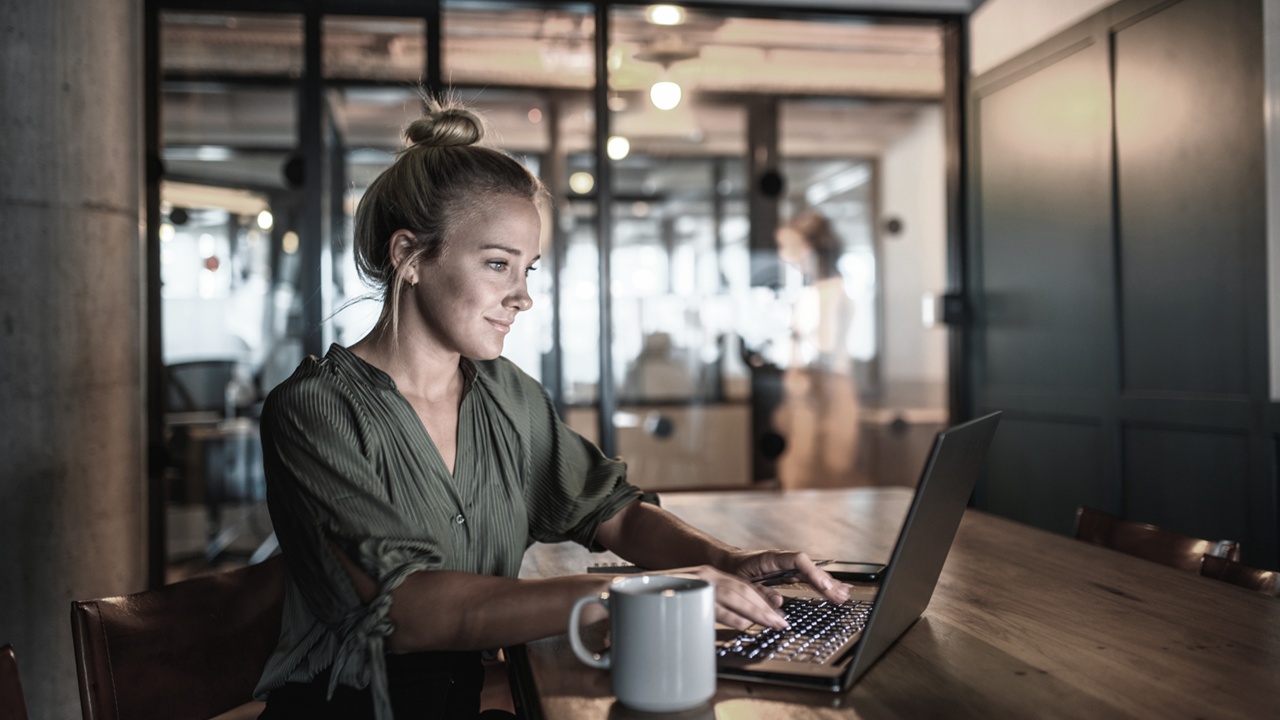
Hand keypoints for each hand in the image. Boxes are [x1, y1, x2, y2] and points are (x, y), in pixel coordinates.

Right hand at [653, 565, 790, 630]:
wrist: (623, 587)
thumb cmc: (657, 598)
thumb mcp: (690, 598)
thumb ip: (709, 606)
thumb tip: (736, 622)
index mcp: (708, 575)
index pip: (742, 587)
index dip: (762, 600)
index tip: (777, 614)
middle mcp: (704, 574)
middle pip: (743, 590)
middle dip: (765, 608)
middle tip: (782, 622)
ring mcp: (695, 581)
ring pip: (732, 596)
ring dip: (755, 611)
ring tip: (771, 624)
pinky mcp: (684, 591)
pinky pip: (712, 603)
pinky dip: (729, 615)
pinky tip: (743, 625)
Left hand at [725, 550, 849, 610]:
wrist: (728, 562)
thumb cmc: (734, 571)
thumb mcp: (742, 584)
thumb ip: (760, 593)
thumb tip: (778, 602)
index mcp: (772, 559)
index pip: (799, 560)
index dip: (813, 573)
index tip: (824, 587)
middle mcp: (783, 561)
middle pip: (810, 568)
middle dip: (827, 583)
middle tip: (841, 596)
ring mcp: (788, 567)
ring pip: (812, 573)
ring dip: (828, 584)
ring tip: (844, 594)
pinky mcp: (789, 574)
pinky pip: (809, 578)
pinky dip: (822, 584)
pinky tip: (836, 589)